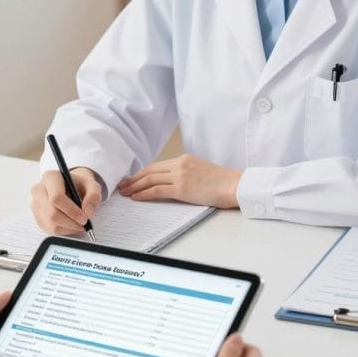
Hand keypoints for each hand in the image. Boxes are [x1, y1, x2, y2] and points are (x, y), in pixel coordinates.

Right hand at [30, 167, 101, 233]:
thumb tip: (87, 212)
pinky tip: (72, 225)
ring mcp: (36, 203)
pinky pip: (49, 228)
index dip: (71, 211)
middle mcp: (39, 189)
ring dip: (68, 228)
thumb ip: (94, 196)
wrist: (72, 186)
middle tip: (84, 224)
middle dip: (71, 222)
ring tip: (79, 224)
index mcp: (50, 177)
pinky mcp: (37, 215)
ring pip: (50, 223)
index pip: (56, 198)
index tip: (84, 218)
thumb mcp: (92, 185)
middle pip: (52, 213)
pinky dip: (63, 230)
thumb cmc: (80, 184)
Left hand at [119, 154, 240, 207]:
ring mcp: (180, 175)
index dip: (142, 173)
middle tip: (123, 185)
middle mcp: (180, 164)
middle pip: (150, 171)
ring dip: (135, 186)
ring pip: (150, 179)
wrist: (234, 185)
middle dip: (134, 179)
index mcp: (184, 159)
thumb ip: (186, 172)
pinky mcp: (182, 188)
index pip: (157, 166)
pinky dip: (144, 194)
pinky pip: (157, 190)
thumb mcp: (201, 170)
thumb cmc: (222, 182)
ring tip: (126, 192)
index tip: (133, 178)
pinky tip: (136, 197)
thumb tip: (173, 182)